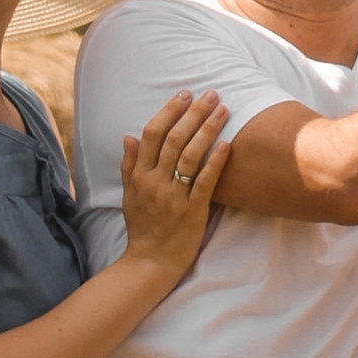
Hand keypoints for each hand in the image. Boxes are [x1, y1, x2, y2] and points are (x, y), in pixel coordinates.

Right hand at [118, 90, 232, 274]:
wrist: (151, 262)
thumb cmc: (142, 228)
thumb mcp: (129, 196)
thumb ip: (129, 166)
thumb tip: (129, 136)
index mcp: (139, 176)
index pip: (152, 135)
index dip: (169, 111)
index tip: (184, 94)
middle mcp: (154, 183)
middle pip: (173, 139)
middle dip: (193, 113)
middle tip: (211, 94)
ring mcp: (173, 197)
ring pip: (190, 155)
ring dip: (207, 129)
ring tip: (223, 110)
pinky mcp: (192, 211)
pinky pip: (204, 182)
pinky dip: (215, 161)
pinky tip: (228, 144)